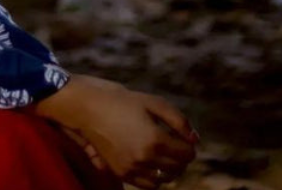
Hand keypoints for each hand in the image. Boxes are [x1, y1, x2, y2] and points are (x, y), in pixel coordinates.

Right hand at [34, 74, 197, 188]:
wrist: (87, 108)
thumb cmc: (120, 100)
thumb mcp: (151, 102)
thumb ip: (178, 120)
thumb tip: (195, 138)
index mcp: (155, 140)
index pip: (187, 154)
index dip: (189, 145)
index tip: (184, 138)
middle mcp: (145, 159)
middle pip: (177, 168)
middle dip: (181, 157)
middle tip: (176, 144)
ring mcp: (132, 169)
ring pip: (164, 180)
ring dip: (169, 170)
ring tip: (164, 155)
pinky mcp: (121, 173)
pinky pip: (148, 185)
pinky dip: (154, 178)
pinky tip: (150, 163)